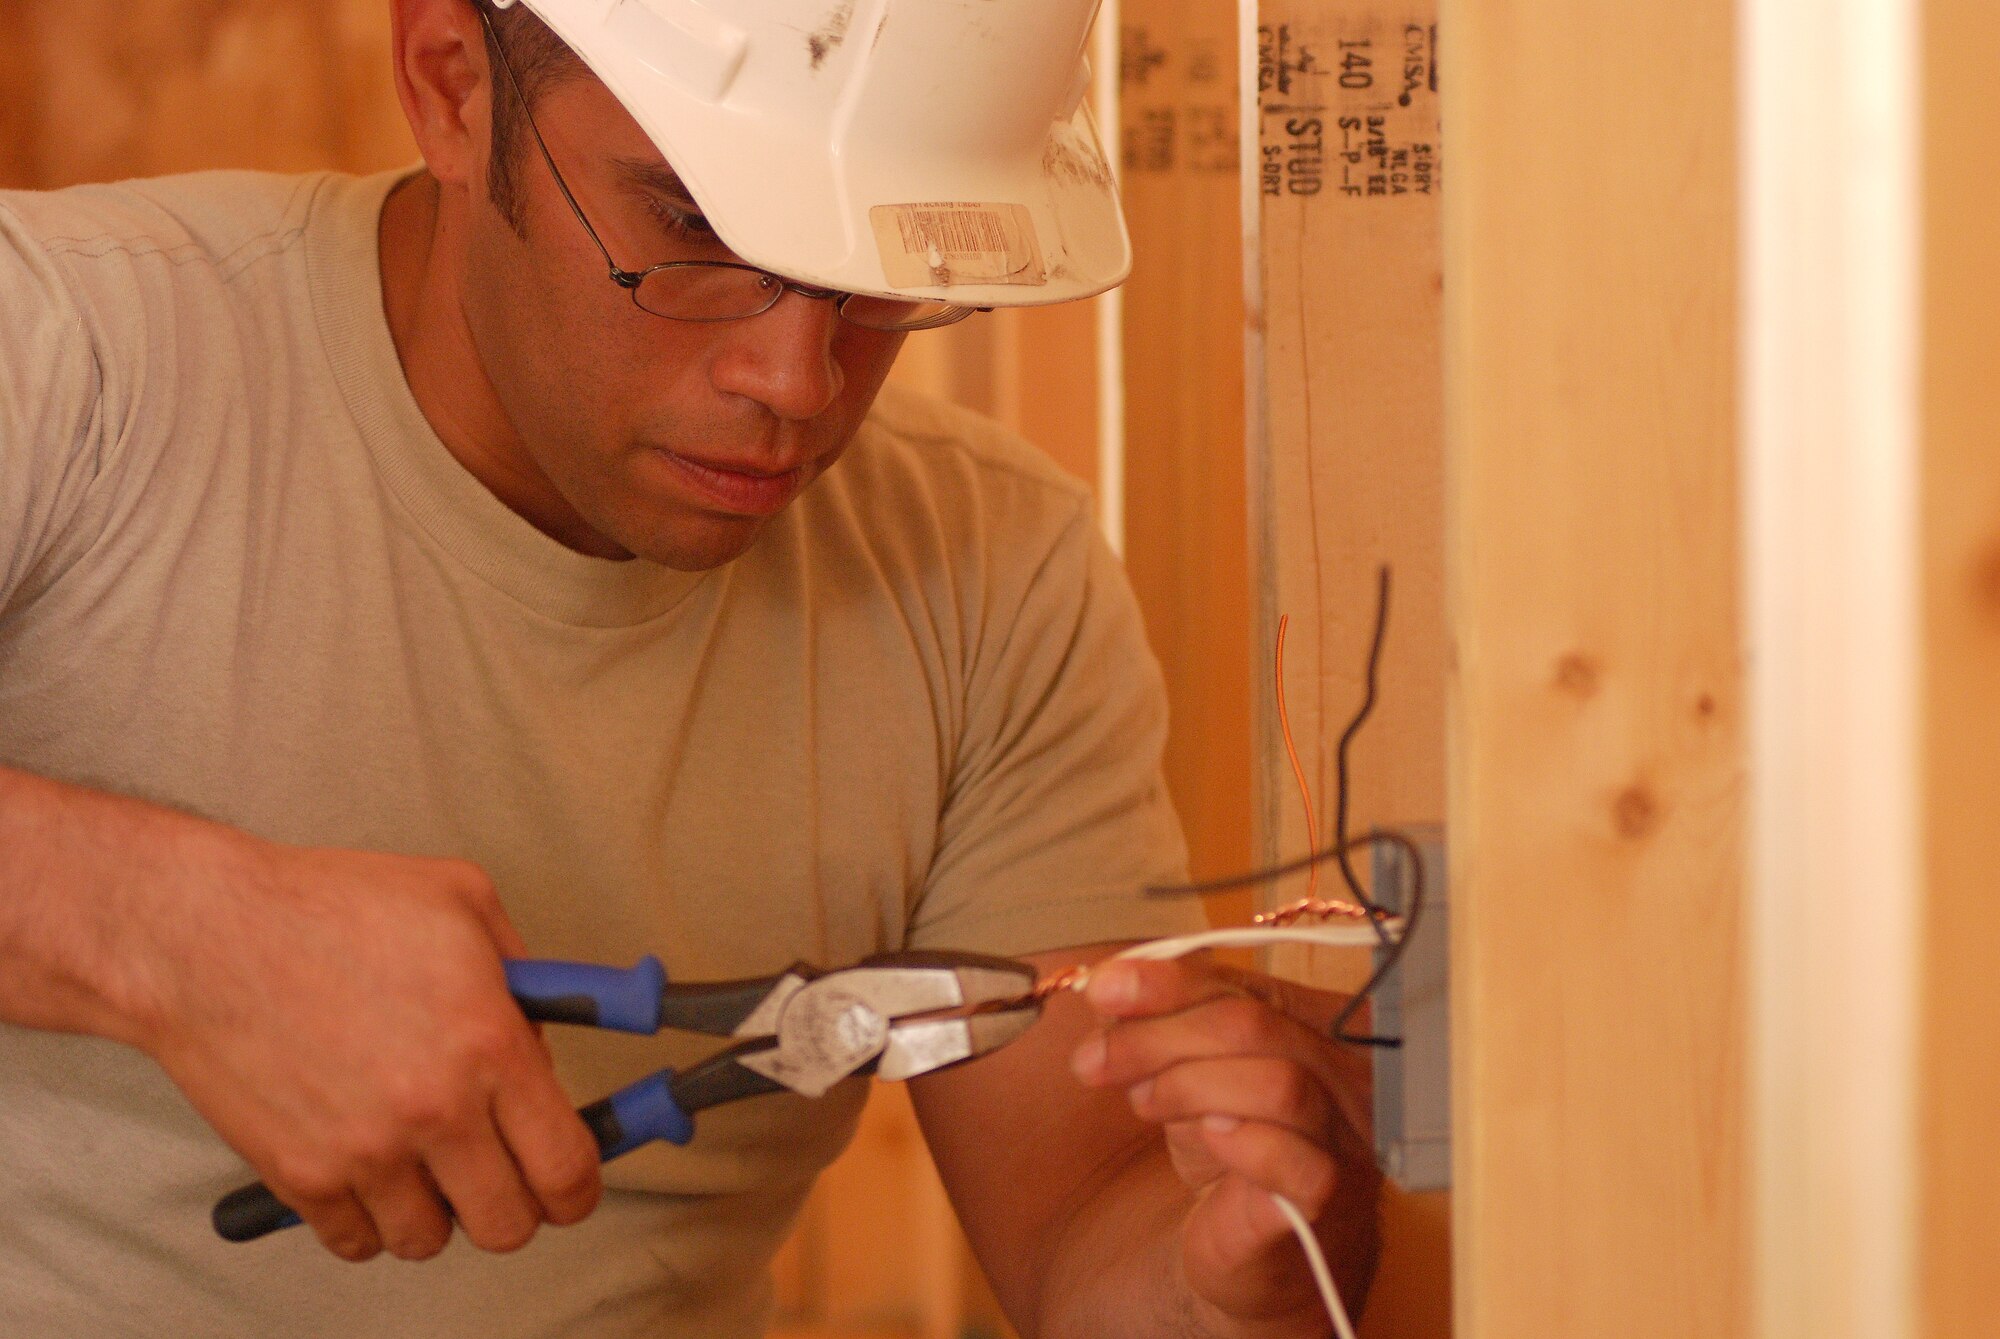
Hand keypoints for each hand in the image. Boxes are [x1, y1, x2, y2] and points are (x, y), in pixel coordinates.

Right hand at [127, 827, 602, 1262]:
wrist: (204, 935)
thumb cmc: (329, 906)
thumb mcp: (463, 902)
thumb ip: (527, 979)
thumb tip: (546, 1049)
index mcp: (488, 1044)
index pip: (568, 1164)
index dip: (581, 1183)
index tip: (574, 1180)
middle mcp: (433, 1110)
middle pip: (509, 1225)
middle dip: (518, 1204)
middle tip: (503, 1171)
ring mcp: (364, 1152)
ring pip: (431, 1240)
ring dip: (438, 1210)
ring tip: (425, 1160)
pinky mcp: (300, 1177)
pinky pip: (358, 1243)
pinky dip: (369, 1220)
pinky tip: (370, 1169)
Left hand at [1069, 957, 1382, 1329]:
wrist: (1256, 1249)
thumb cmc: (1228, 1149)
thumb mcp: (1190, 1073)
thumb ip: (1162, 1027)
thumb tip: (1109, 993)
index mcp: (1313, 1025)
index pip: (1244, 985)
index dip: (1170, 983)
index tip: (1103, 989)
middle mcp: (1342, 1072)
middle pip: (1253, 1026)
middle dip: (1158, 1036)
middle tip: (1095, 1060)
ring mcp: (1343, 1133)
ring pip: (1278, 1083)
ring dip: (1189, 1086)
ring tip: (1143, 1104)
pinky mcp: (1327, 1195)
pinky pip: (1298, 1159)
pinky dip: (1245, 1142)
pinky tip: (1207, 1137)